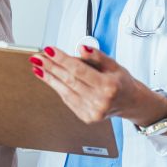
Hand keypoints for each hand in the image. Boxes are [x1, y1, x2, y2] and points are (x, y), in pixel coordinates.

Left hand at [32, 45, 166, 125]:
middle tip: (37, 57)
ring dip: (49, 77)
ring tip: (38, 66)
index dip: (62, 59)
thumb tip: (81, 49)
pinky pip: (67, 99)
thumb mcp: (113, 64)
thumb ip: (96, 56)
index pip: (79, 70)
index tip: (49, 50)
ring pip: (65, 91)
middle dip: (51, 67)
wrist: (129, 102)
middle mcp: (100, 101)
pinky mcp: (86, 117)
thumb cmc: (121, 81)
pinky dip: (56, 87)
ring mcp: (92, 112)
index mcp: (108, 86)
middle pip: (69, 80)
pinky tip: (48, 78)